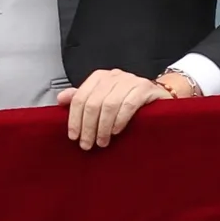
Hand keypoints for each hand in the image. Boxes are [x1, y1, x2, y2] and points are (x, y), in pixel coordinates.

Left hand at [62, 68, 186, 152]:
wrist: (159, 97)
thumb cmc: (128, 100)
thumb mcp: (103, 99)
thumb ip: (82, 99)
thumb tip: (60, 99)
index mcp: (99, 78)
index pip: (80, 98)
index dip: (74, 119)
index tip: (73, 136)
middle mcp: (114, 76)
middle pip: (93, 103)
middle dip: (87, 126)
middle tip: (86, 144)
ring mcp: (130, 81)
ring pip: (109, 105)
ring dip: (103, 127)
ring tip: (102, 142)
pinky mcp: (145, 89)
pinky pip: (128, 105)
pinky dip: (119, 120)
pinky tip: (116, 131)